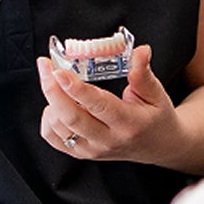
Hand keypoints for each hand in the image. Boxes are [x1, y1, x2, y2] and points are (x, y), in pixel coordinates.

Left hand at [36, 44, 181, 164]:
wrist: (158, 146)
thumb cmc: (156, 117)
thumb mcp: (156, 93)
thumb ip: (143, 73)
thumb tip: (140, 51)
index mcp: (129, 123)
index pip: (98, 105)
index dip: (76, 88)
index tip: (60, 71)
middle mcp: (108, 140)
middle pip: (72, 118)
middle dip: (52, 89)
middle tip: (45, 66)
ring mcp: (93, 150)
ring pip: (59, 128)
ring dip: (50, 100)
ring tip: (54, 80)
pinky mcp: (82, 153)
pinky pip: (54, 139)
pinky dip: (48, 119)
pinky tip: (56, 103)